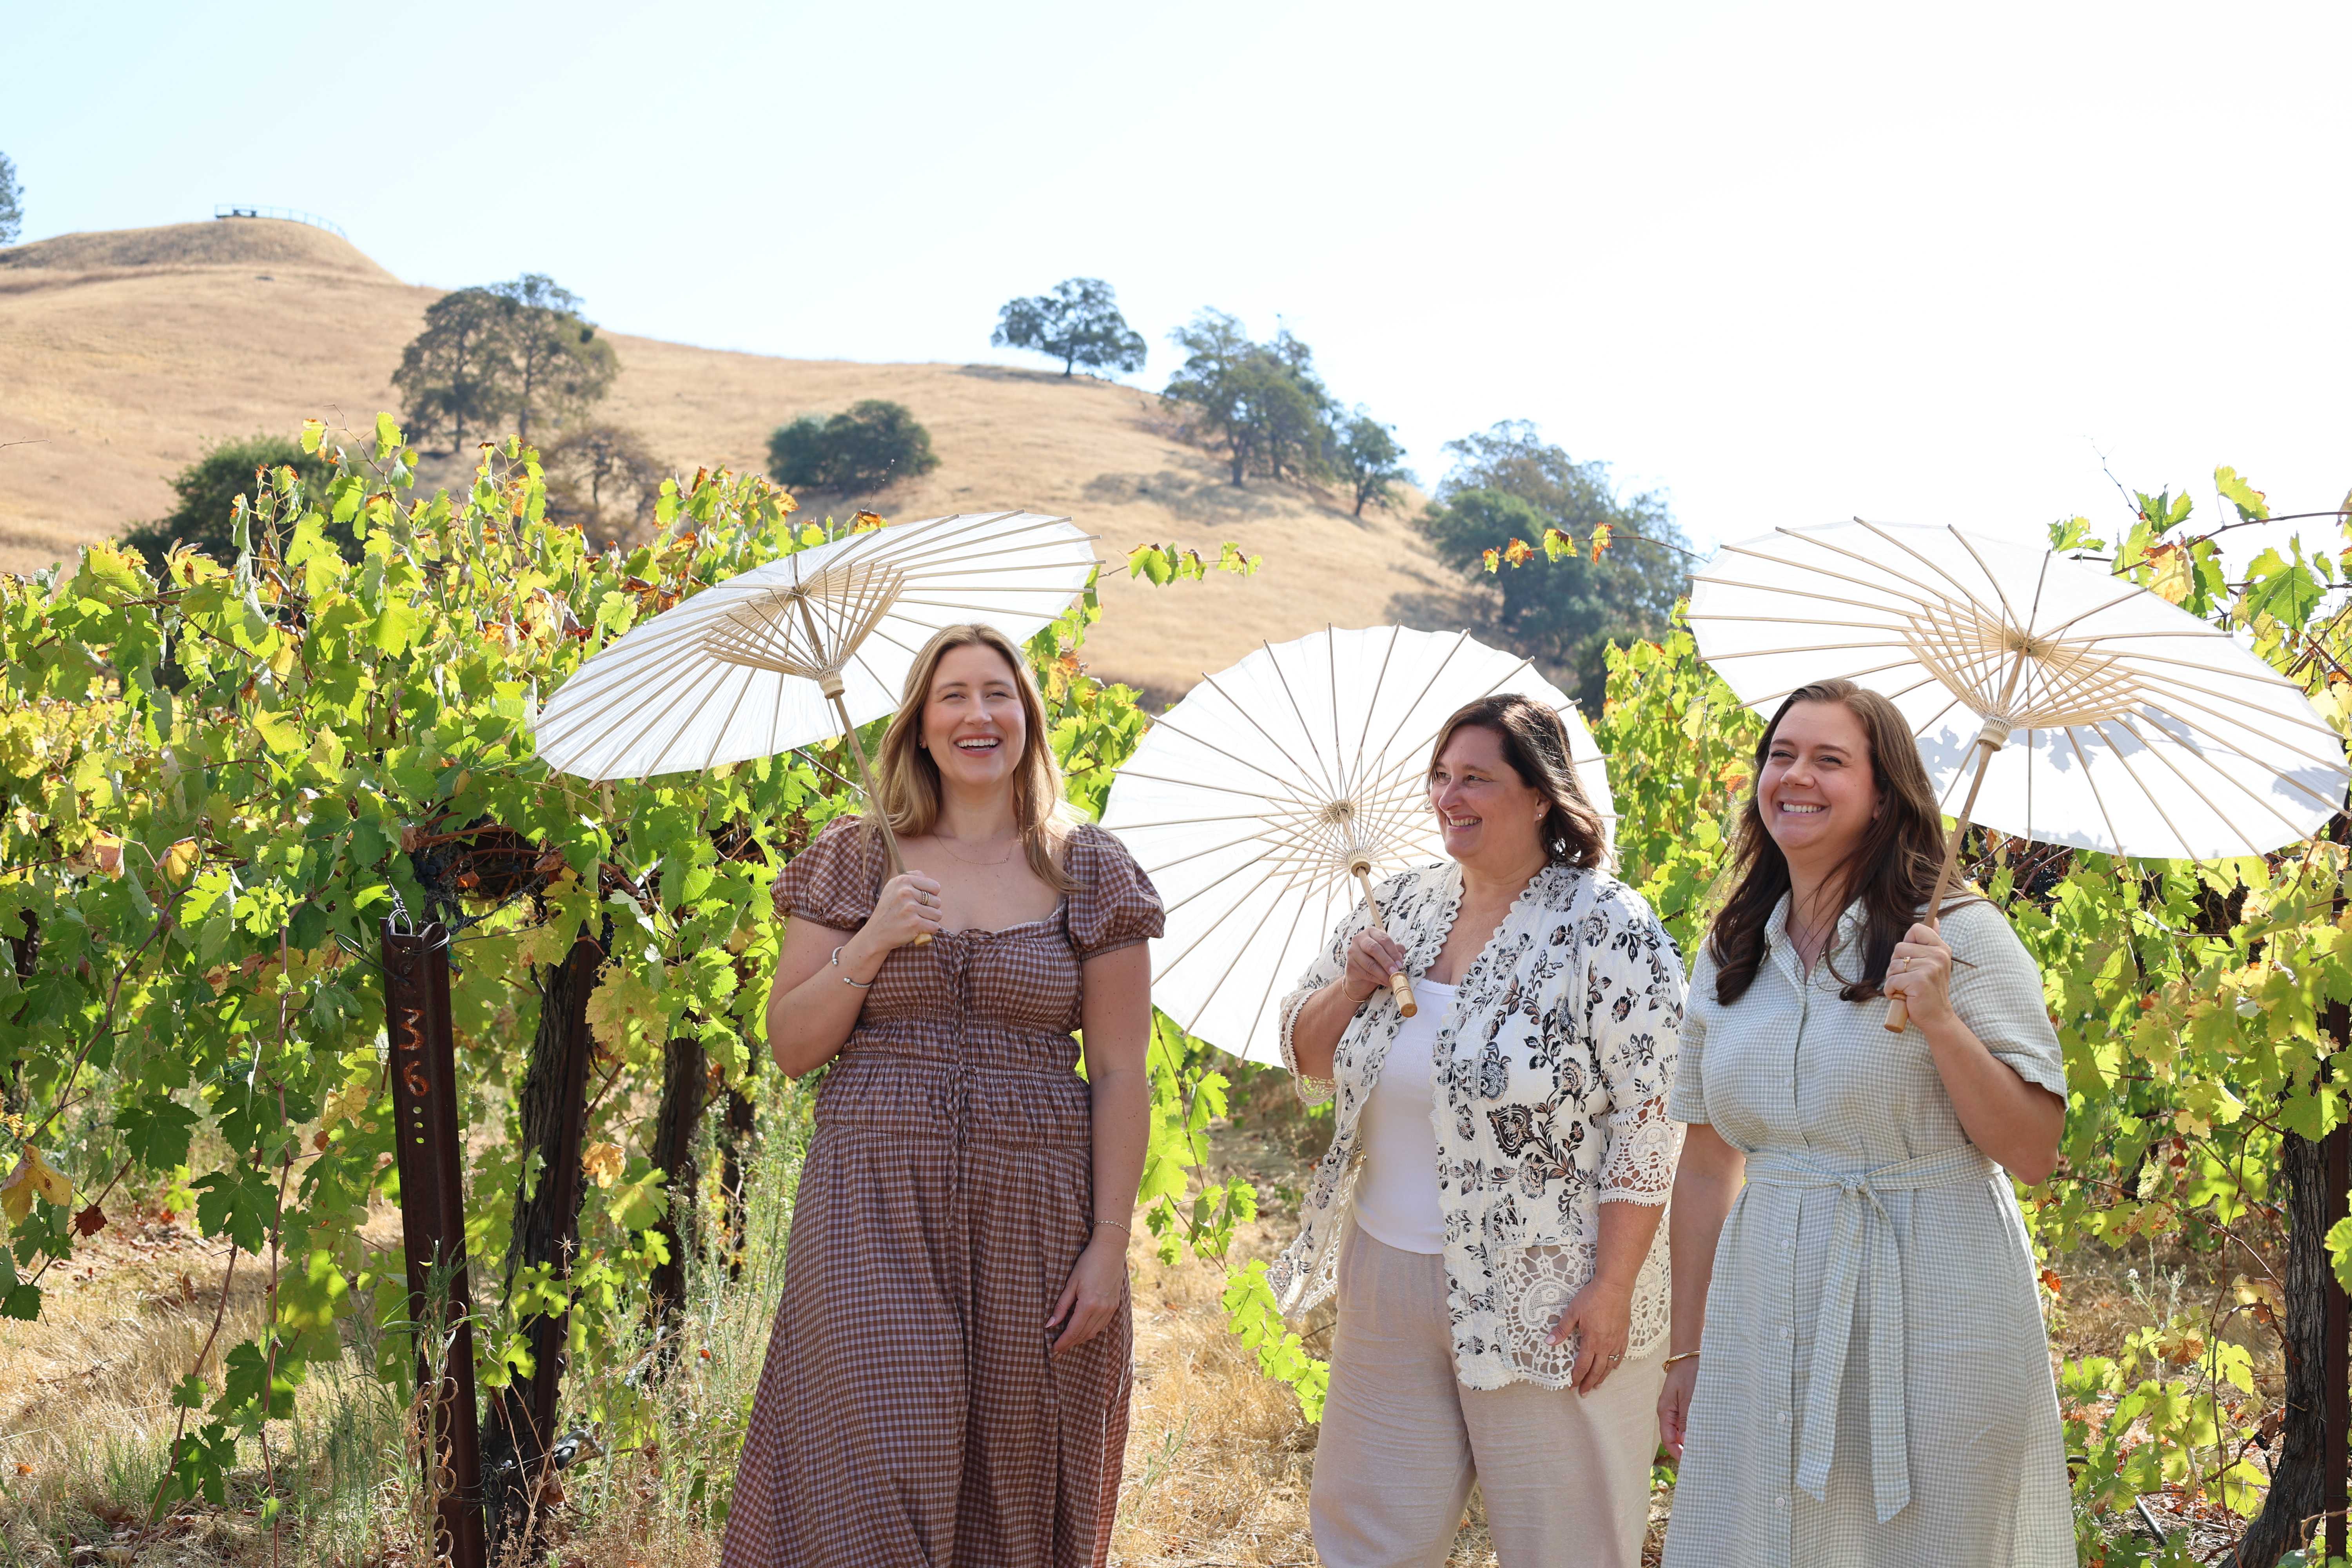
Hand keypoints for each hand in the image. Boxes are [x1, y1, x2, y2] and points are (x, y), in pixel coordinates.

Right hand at [857, 871, 943, 953]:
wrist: (875, 934)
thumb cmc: (888, 911)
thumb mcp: (893, 888)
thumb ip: (911, 879)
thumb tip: (930, 881)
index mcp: (903, 880)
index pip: (934, 886)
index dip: (931, 896)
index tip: (920, 901)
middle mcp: (906, 892)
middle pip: (937, 901)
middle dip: (930, 909)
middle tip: (916, 914)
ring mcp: (910, 908)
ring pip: (938, 914)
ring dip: (930, 920)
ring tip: (917, 921)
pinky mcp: (914, 923)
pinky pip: (935, 926)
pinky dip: (929, 930)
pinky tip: (918, 929)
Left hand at [1047, 1234, 1127, 1355]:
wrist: (1110, 1250)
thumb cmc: (1087, 1263)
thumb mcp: (1071, 1283)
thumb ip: (1061, 1305)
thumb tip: (1049, 1324)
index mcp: (1088, 1304)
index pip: (1073, 1331)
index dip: (1063, 1342)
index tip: (1054, 1350)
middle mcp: (1101, 1309)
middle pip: (1083, 1334)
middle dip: (1070, 1344)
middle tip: (1059, 1351)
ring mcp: (1110, 1308)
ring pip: (1094, 1332)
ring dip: (1080, 1339)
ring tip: (1069, 1343)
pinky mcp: (1115, 1305)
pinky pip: (1102, 1325)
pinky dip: (1091, 1331)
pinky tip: (1083, 1331)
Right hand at [1340, 925, 1408, 1004]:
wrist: (1360, 976)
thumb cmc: (1375, 961)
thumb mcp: (1387, 954)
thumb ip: (1395, 951)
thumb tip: (1401, 953)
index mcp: (1371, 932)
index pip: (1384, 939)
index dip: (1393, 952)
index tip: (1400, 964)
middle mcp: (1359, 939)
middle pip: (1374, 948)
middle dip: (1387, 962)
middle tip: (1396, 972)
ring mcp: (1352, 952)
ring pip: (1370, 963)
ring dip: (1383, 974)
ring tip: (1392, 980)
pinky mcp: (1350, 965)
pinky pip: (1366, 973)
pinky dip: (1378, 979)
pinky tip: (1385, 982)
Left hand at [1549, 1276, 1632, 1394]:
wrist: (1615, 1287)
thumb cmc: (1592, 1297)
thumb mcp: (1572, 1312)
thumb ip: (1561, 1329)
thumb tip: (1548, 1342)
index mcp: (1591, 1340)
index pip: (1582, 1365)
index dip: (1576, 1377)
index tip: (1571, 1386)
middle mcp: (1605, 1345)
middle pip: (1597, 1370)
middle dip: (1589, 1383)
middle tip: (1584, 1393)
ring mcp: (1616, 1341)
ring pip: (1609, 1365)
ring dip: (1602, 1377)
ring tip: (1597, 1386)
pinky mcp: (1624, 1335)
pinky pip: (1620, 1355)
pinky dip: (1615, 1364)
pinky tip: (1613, 1368)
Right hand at [1658, 1355, 1698, 1459]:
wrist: (1689, 1355)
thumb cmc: (1689, 1373)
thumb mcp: (1689, 1397)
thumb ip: (1687, 1419)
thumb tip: (1687, 1442)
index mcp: (1665, 1411)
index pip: (1668, 1439)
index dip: (1678, 1453)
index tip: (1691, 1463)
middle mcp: (1668, 1413)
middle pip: (1674, 1437)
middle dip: (1685, 1449)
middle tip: (1702, 1459)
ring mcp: (1676, 1409)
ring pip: (1681, 1431)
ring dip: (1691, 1440)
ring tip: (1706, 1449)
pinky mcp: (1683, 1405)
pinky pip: (1687, 1422)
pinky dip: (1694, 1430)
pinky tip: (1705, 1433)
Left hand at [1884, 922, 1954, 1028]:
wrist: (1937, 1017)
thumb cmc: (1929, 990)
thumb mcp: (1934, 963)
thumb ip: (1931, 941)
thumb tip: (1935, 920)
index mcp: (1941, 948)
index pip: (1916, 929)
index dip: (1907, 943)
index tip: (1912, 959)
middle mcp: (1938, 955)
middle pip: (1899, 948)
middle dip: (1897, 965)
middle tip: (1909, 979)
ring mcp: (1930, 967)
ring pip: (1893, 964)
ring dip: (1894, 979)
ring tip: (1907, 988)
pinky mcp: (1919, 981)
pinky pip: (1892, 980)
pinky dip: (1891, 991)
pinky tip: (1903, 996)